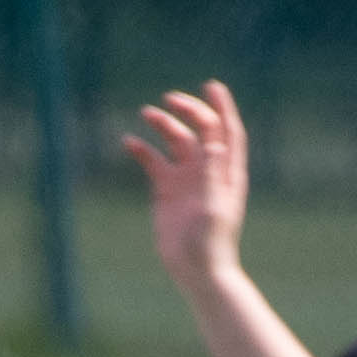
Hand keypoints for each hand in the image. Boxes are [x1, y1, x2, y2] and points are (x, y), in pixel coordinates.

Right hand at [121, 80, 249, 287]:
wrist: (196, 270)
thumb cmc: (210, 242)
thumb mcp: (212, 207)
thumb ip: (211, 174)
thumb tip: (213, 142)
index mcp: (225, 172)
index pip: (227, 131)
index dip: (222, 107)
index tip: (210, 86)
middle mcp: (207, 170)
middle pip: (200, 130)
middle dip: (188, 111)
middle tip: (169, 99)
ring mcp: (186, 179)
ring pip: (175, 142)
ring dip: (163, 125)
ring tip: (146, 113)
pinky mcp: (166, 191)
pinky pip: (153, 162)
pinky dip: (142, 150)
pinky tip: (129, 142)